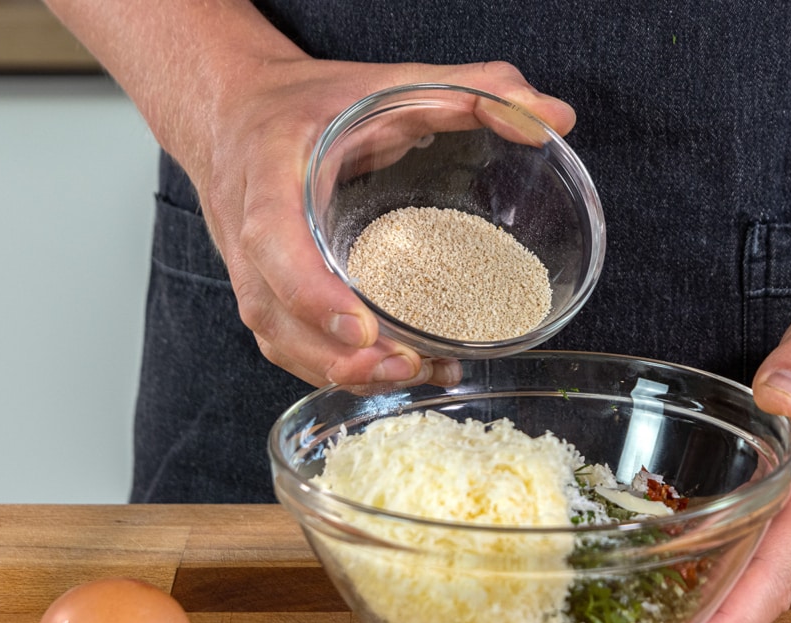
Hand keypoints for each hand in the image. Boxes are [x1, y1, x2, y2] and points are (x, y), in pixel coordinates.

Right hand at [181, 57, 575, 388]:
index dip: (311, 292)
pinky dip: (344, 369)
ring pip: (284, 343)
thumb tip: (553, 118)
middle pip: (278, 315)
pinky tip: (404, 371)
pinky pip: (296, 349)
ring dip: (346, 371)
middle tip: (408, 364)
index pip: (272, 242)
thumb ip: (472, 89)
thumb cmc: (310, 103)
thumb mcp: (387, 81)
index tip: (362, 326)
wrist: (237, 114)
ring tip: (416, 373)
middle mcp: (250, 234)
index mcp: (268, 176)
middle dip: (340, 354)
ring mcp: (255, 274)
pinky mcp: (271, 298)